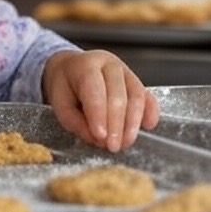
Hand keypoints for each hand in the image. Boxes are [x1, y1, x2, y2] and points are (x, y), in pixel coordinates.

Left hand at [42, 49, 158, 152]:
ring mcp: (125, 71)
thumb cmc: (65, 86)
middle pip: (117, 95)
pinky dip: (150, 112)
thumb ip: (76, 122)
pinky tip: (147, 127)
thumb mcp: (60, 104)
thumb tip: (98, 139)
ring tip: (125, 143)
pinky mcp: (136, 81)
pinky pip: (147, 96)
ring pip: (136, 96)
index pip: (94, 90)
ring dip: (132, 123)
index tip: (100, 136)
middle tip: (113, 146)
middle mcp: (108, 64)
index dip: (98, 115)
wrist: (71, 66)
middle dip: (116, 125)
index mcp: (84, 65)